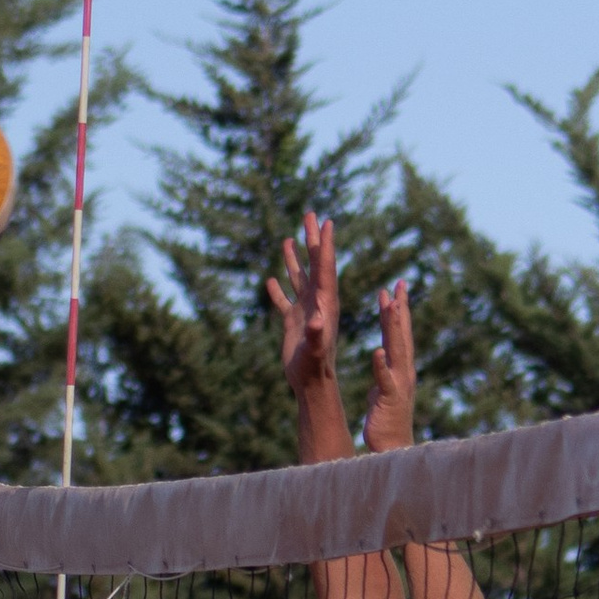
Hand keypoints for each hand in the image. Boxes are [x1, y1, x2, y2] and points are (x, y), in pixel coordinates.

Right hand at [267, 213, 341, 400]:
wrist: (312, 384)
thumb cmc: (315, 367)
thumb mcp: (316, 349)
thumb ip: (316, 334)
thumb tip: (315, 319)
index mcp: (325, 302)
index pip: (326, 267)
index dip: (326, 244)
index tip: (327, 222)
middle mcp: (317, 302)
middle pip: (315, 264)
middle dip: (313, 240)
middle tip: (311, 214)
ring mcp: (305, 311)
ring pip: (300, 278)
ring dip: (296, 259)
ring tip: (291, 238)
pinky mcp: (294, 323)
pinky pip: (284, 301)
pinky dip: (278, 290)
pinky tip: (271, 280)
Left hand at [364, 281, 415, 453]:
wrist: (393, 447)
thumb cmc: (386, 420)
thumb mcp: (383, 389)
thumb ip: (385, 371)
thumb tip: (383, 358)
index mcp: (399, 367)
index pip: (398, 333)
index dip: (397, 310)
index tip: (394, 288)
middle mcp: (403, 371)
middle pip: (402, 335)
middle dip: (400, 308)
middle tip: (398, 284)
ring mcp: (398, 383)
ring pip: (397, 350)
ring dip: (395, 328)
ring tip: (391, 306)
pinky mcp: (388, 398)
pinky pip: (384, 380)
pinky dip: (382, 365)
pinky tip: (378, 352)